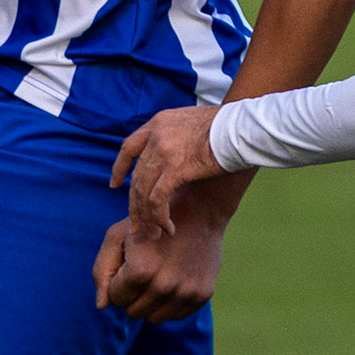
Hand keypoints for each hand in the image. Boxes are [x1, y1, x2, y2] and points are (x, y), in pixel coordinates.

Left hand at [91, 188, 227, 321]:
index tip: (131, 261)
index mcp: (140, 270)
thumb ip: (102, 271)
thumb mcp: (118, 236)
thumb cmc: (150, 224)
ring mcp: (186, 292)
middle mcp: (164, 285)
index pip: (115, 299)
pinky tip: (176, 277)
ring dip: (151, 301)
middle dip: (133, 293)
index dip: (119, 280)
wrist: (198, 210)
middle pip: (133, 312)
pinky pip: (175, 316)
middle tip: (146, 266)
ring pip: (153, 319)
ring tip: (159, 273)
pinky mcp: (203, 295)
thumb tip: (102, 306)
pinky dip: (171, 302)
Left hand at [111, 106, 221, 235]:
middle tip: (136, 225)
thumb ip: (177, 135)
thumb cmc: (226, 126)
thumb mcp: (192, 121)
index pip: (129, 147)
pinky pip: (157, 200)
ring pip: (142, 191)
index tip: (114, 184)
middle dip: (133, 204)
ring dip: (145, 216)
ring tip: (152, 233)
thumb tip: (175, 153)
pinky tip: (167, 228)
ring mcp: (163, 151)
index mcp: (159, 123)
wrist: (240, 126)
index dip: (120, 168)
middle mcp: (156, 136)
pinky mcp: (175, 168)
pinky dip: (159, 217)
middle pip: (135, 176)